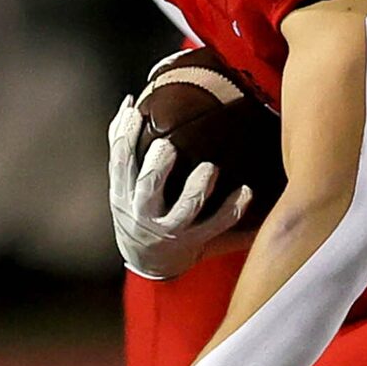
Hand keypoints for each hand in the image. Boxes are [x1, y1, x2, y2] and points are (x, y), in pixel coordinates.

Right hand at [109, 96, 253, 280]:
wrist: (148, 262)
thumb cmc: (138, 209)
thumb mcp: (124, 184)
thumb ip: (124, 148)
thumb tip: (129, 103)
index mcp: (124, 195)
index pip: (120, 163)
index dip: (125, 137)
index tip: (137, 111)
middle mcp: (144, 214)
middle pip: (148, 189)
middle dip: (158, 168)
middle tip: (167, 145)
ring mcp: (170, 231)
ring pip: (185, 211)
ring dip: (197, 190)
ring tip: (210, 168)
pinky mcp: (195, 241)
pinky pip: (216, 225)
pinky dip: (232, 209)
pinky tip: (246, 190)